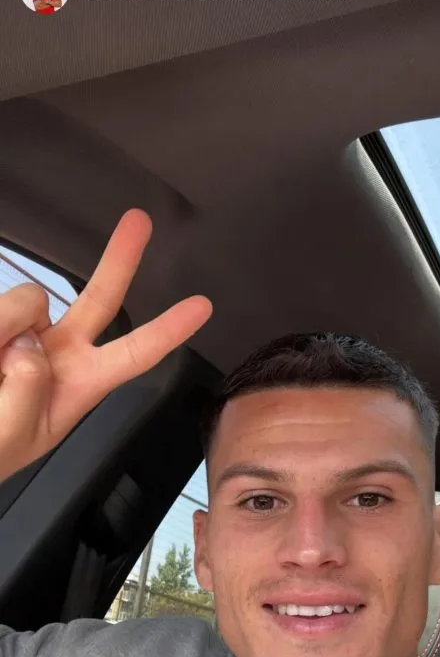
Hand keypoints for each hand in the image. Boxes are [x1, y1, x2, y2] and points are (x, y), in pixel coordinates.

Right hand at [0, 209, 212, 483]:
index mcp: (81, 384)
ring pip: (26, 302)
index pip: (134, 355)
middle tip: (141, 220)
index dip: (168, 330)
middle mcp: (59, 351)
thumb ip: (27, 391)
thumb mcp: (14, 436)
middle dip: (122, 259)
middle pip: (100, 299)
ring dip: (1, 328)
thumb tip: (27, 342)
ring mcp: (25, 332)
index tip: (202, 306)